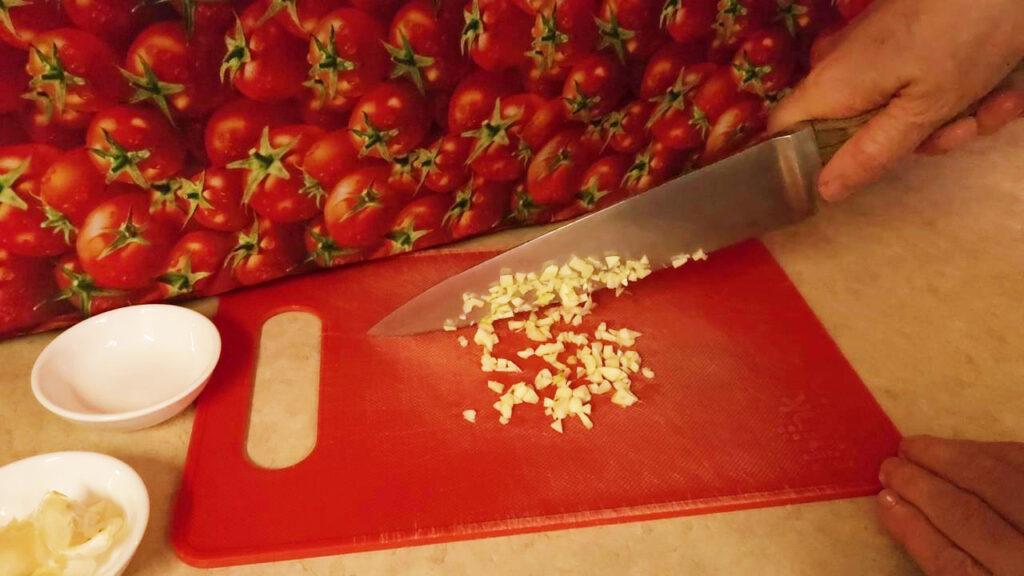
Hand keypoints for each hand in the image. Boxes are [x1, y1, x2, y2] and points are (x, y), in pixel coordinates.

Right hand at [768, 0, 1023, 200]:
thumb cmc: (965, 34)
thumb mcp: (925, 109)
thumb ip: (871, 154)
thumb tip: (823, 189)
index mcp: (831, 85)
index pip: (782, 132)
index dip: (801, 164)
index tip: (842, 182)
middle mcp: (840, 67)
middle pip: (854, 129)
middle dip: (912, 140)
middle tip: (960, 130)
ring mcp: (871, 51)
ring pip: (895, 111)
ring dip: (952, 118)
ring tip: (997, 102)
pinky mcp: (901, 39)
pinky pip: (915, 84)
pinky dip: (958, 91)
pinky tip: (999, 87)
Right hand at [877, 435, 1023, 574]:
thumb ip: (945, 559)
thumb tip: (895, 507)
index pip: (948, 562)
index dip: (911, 528)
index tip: (883, 499)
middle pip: (968, 516)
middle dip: (920, 485)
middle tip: (890, 465)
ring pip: (998, 481)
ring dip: (950, 457)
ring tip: (916, 446)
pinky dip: (991, 451)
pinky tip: (965, 448)